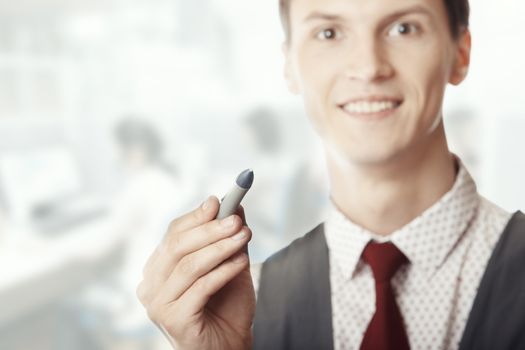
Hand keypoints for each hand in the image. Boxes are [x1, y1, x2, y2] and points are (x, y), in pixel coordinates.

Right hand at [137, 196, 254, 349]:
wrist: (229, 347)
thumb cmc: (225, 307)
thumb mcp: (228, 265)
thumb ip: (226, 238)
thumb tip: (235, 204)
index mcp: (157, 269)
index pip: (172, 234)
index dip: (196, 216)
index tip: (219, 202)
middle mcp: (150, 285)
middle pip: (177, 246)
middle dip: (210, 229)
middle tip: (237, 220)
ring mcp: (158, 305)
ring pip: (189, 265)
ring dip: (220, 247)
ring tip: (245, 236)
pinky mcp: (174, 320)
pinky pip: (201, 287)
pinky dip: (224, 271)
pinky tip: (243, 262)